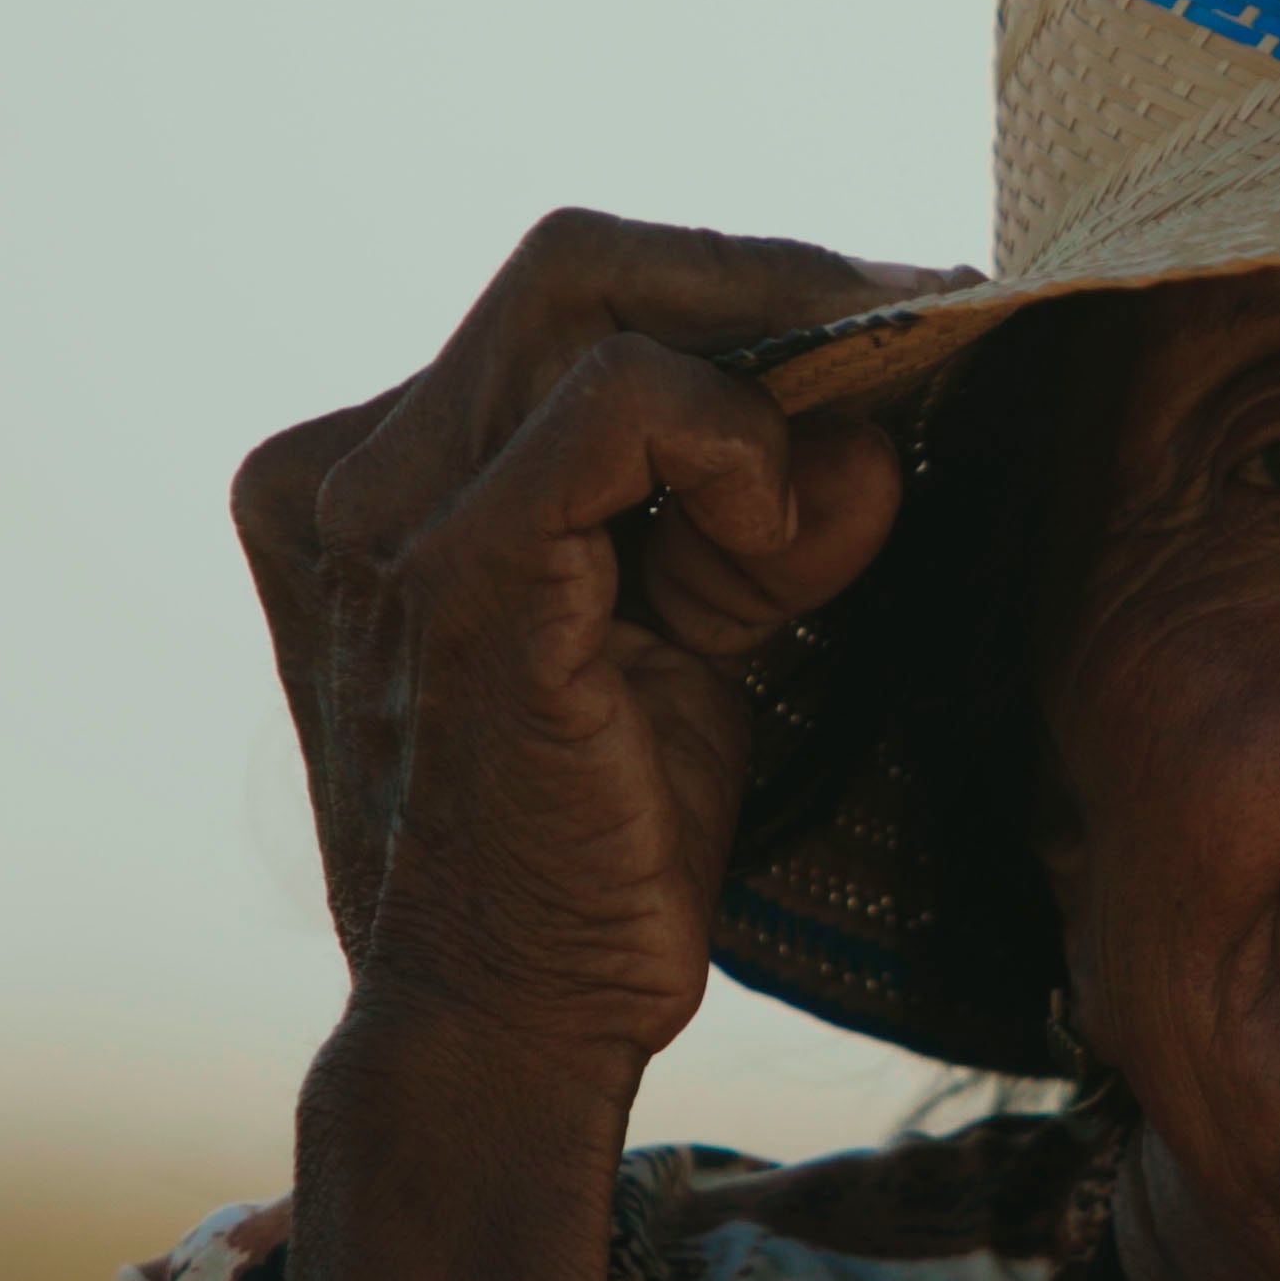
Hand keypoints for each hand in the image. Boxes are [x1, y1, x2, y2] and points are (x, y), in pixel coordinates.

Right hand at [232, 210, 955, 1095]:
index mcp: (379, 472)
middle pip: (577, 262)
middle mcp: (352, 470)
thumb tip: (878, 434)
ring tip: (858, 455)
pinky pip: (621, 403)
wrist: (521, 1018)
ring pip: (595, 294)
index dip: (744, 286)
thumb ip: (761, 523)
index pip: (570, 299)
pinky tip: (784, 532)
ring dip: (772, 351)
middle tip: (927, 313)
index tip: (902, 313)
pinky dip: (738, 439)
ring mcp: (388, 513)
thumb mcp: (698, 639)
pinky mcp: (462, 570)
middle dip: (775, 275)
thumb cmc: (602, 847)